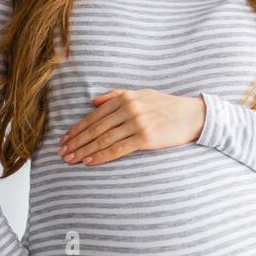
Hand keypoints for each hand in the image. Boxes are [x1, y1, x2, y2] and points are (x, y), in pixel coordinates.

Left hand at [58, 88, 205, 164]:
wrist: (194, 115)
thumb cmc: (167, 106)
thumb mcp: (142, 94)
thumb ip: (116, 95)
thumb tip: (93, 101)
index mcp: (125, 97)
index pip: (94, 116)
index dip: (77, 129)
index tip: (64, 139)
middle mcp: (129, 109)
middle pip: (95, 128)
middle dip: (76, 142)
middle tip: (62, 153)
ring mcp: (137, 123)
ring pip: (104, 139)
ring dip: (85, 151)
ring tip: (71, 159)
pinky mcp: (146, 138)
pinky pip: (118, 149)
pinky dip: (101, 156)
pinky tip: (90, 162)